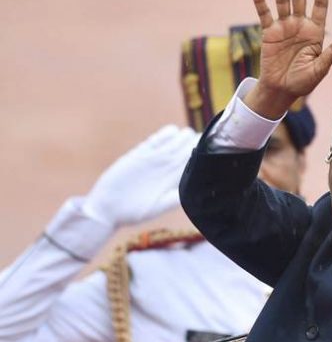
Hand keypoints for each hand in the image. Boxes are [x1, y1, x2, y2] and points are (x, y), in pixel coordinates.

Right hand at [81, 125, 198, 227]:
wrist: (107, 208)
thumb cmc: (133, 213)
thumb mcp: (157, 207)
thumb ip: (174, 198)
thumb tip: (192, 192)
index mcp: (171, 181)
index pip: (190, 165)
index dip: (200, 156)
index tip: (211, 150)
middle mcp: (164, 169)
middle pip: (183, 151)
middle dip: (193, 143)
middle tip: (205, 136)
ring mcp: (152, 160)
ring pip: (171, 144)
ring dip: (181, 138)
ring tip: (190, 133)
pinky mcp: (138, 154)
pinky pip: (154, 141)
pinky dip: (164, 136)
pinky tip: (173, 131)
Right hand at [245, 0, 331, 118]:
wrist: (282, 91)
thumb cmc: (304, 82)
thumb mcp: (321, 68)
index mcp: (316, 32)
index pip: (320, 6)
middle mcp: (300, 25)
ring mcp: (284, 27)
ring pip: (283, 1)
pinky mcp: (269, 33)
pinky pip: (264, 14)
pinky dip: (260, 2)